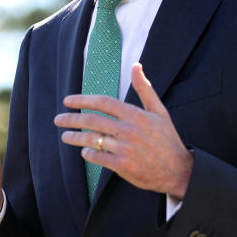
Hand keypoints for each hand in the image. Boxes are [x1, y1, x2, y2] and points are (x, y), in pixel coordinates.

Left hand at [53, 63, 192, 198]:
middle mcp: (128, 130)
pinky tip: (84, 152)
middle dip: (71, 119)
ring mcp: (124, 148)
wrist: (179, 170)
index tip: (68, 101)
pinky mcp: (122, 165)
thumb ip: (145, 88)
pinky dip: (88, 154)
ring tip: (64, 136)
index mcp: (136, 115)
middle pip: (92, 120)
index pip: (103, 103)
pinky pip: (98, 157)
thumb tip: (136, 66)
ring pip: (92, 140)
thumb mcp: (159, 111)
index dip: (82, 100)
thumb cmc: (168, 139)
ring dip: (74, 137)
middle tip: (58, 119)